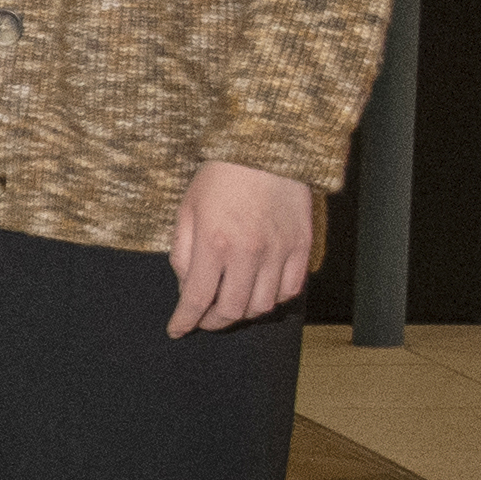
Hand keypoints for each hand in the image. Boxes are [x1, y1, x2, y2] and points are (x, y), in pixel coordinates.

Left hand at [166, 158, 320, 334]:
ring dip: (243, 312)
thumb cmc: (220, 177)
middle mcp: (250, 252)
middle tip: (204, 319)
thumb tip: (187, 286)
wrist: (266, 149)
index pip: (197, 298)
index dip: (185, 320)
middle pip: (232, 309)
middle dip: (214, 322)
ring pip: (264, 305)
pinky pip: (292, 289)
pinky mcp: (303, 246)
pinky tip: (261, 292)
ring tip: (231, 305)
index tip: (177, 330)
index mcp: (215, 243)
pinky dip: (275, 298)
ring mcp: (280, 251)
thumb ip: (183, 253)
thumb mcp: (186, 211)